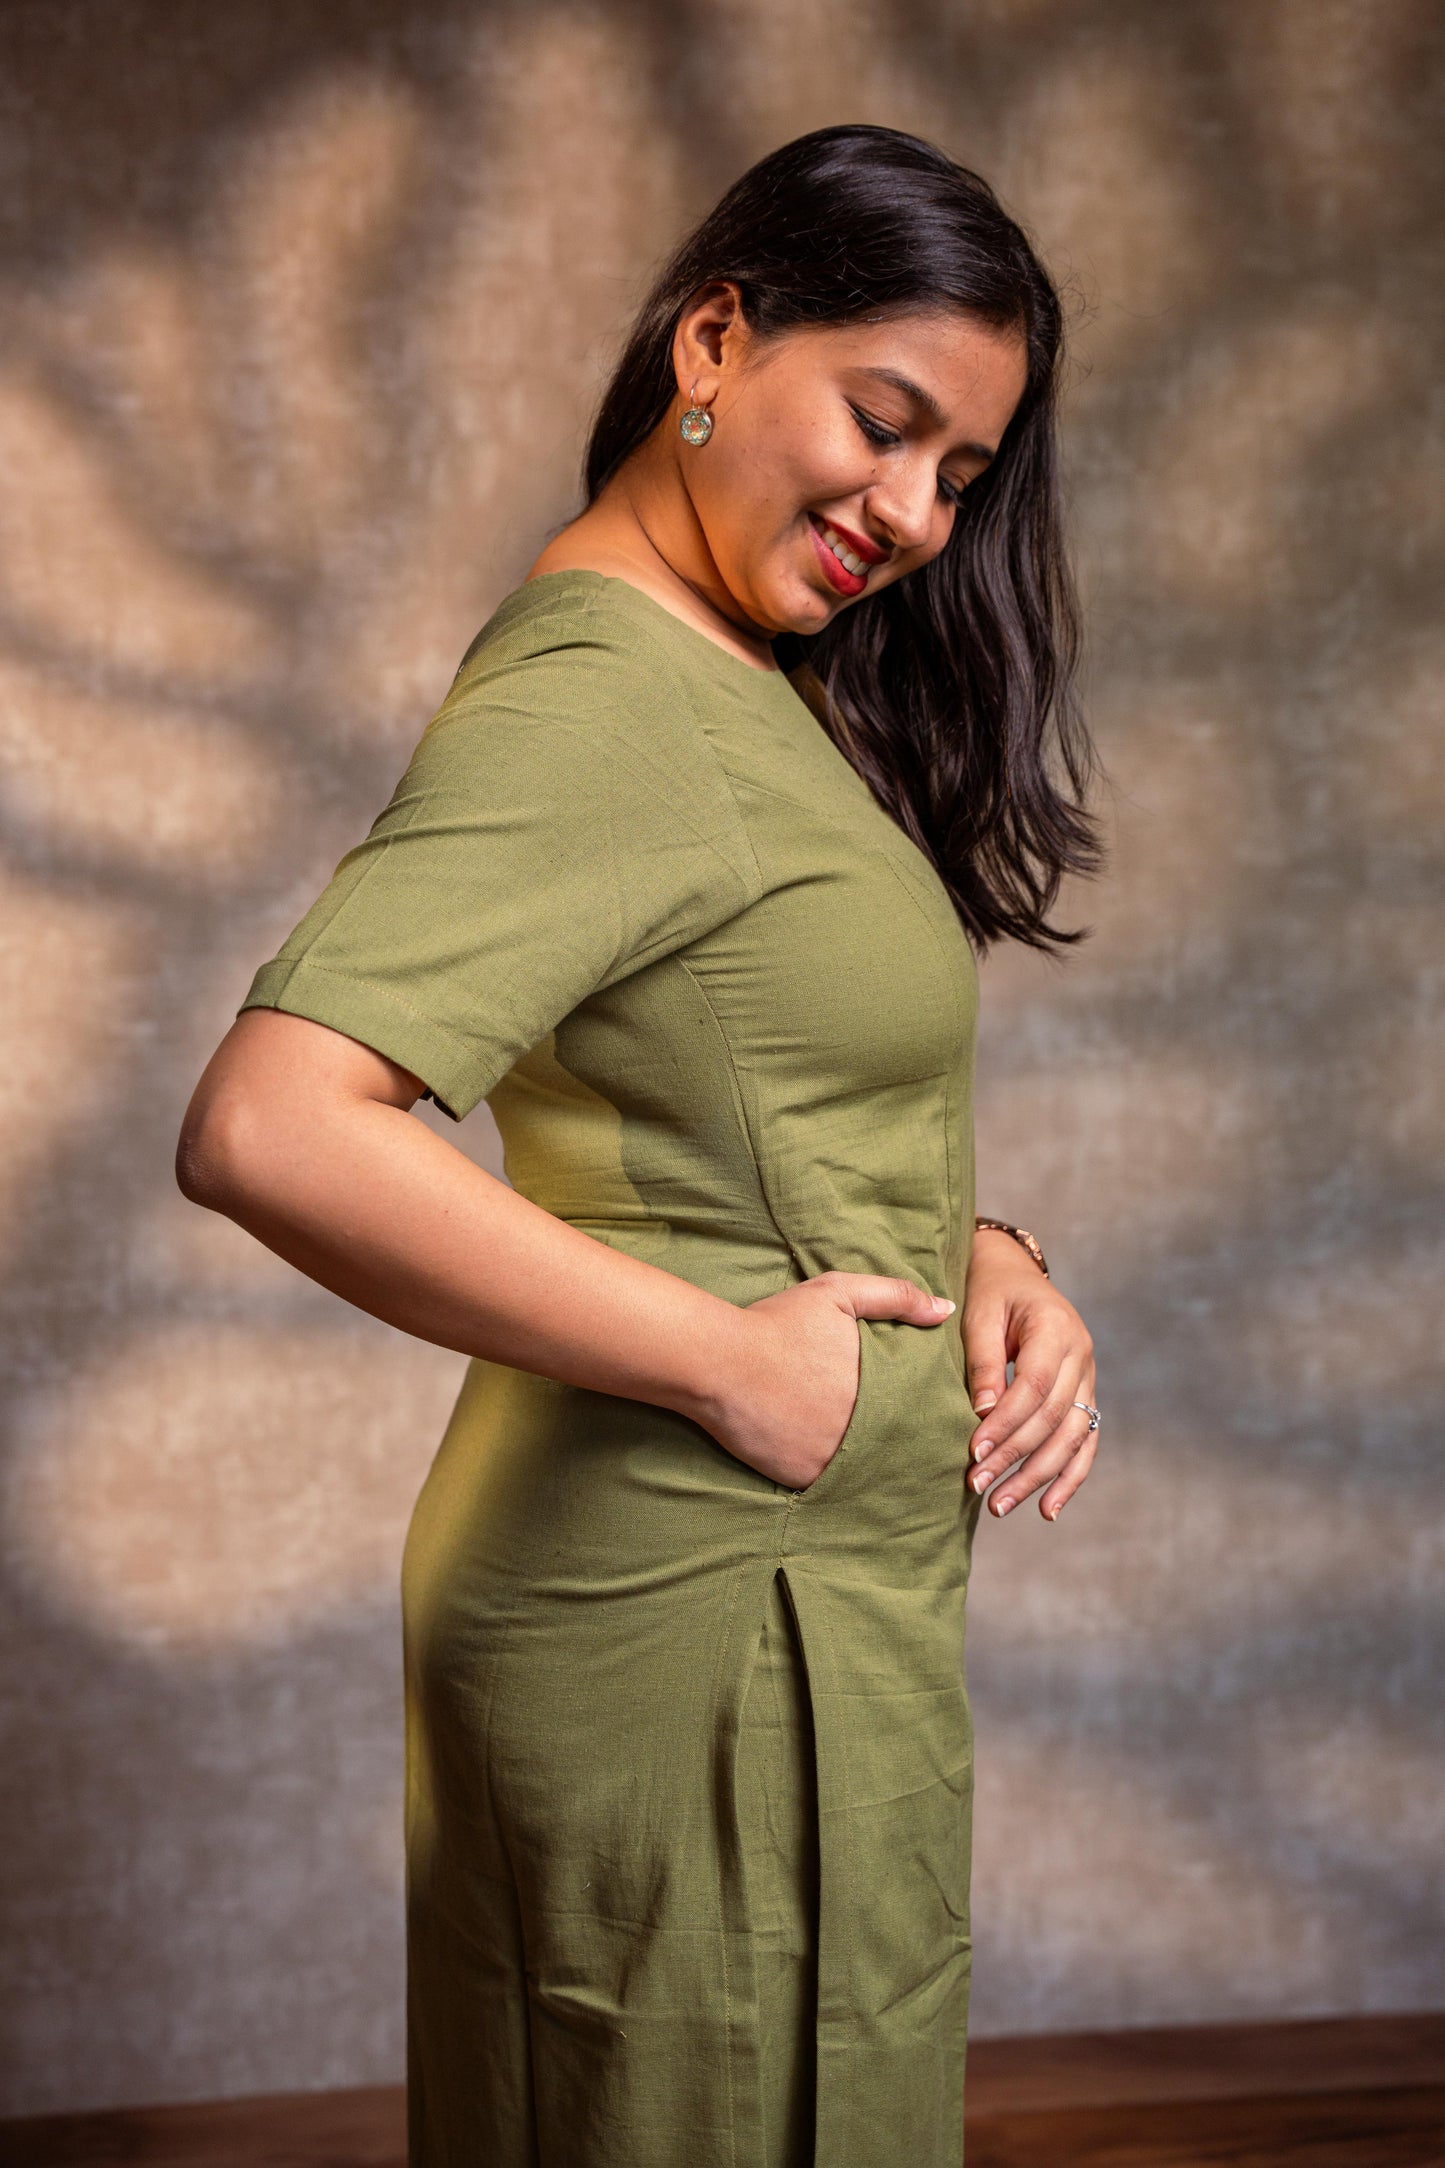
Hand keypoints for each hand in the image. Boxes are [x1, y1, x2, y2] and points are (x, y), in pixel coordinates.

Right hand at [708, 1272, 956, 1490]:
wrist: (718, 1360)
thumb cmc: (777, 1323)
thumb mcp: (839, 1293)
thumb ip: (896, 1297)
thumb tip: (945, 1310)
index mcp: (883, 1388)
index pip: (916, 1409)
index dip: (915, 1409)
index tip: (904, 1405)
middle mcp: (866, 1429)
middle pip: (893, 1440)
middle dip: (891, 1436)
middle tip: (871, 1425)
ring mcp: (835, 1458)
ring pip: (862, 1465)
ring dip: (861, 1458)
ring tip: (846, 1443)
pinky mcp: (803, 1478)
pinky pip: (826, 1482)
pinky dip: (827, 1473)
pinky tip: (817, 1455)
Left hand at [962, 1229, 1098, 1521]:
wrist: (1014, 1273)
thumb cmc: (990, 1292)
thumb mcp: (978, 1315)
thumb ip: (984, 1362)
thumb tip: (983, 1413)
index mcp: (1056, 1328)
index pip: (1035, 1386)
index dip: (1006, 1423)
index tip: (974, 1452)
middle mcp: (1081, 1354)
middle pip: (1055, 1417)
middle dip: (1017, 1457)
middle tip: (980, 1487)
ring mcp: (1088, 1376)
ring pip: (1074, 1437)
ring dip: (1040, 1476)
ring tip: (1003, 1505)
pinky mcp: (1085, 1395)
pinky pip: (1086, 1442)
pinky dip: (1069, 1477)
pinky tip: (1048, 1509)